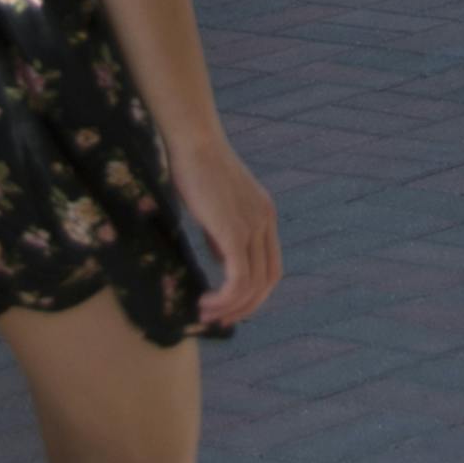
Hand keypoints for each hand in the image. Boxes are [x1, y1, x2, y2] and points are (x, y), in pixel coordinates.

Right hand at [168, 131, 281, 329]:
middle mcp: (265, 221)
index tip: (229, 307)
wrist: (193, 141)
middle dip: (244, 308)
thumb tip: (220, 260)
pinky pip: (239, 279)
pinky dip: (225, 299)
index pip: (271, 267)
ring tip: (205, 313)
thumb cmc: (196, 168)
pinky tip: (206, 302)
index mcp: (264, 214)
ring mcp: (253, 226)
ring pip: (253, 286)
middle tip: (218, 321)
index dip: (254, 293)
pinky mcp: (235, 231)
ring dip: (230, 308)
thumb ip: (222, 233)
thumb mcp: (215, 207)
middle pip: (267, 282)